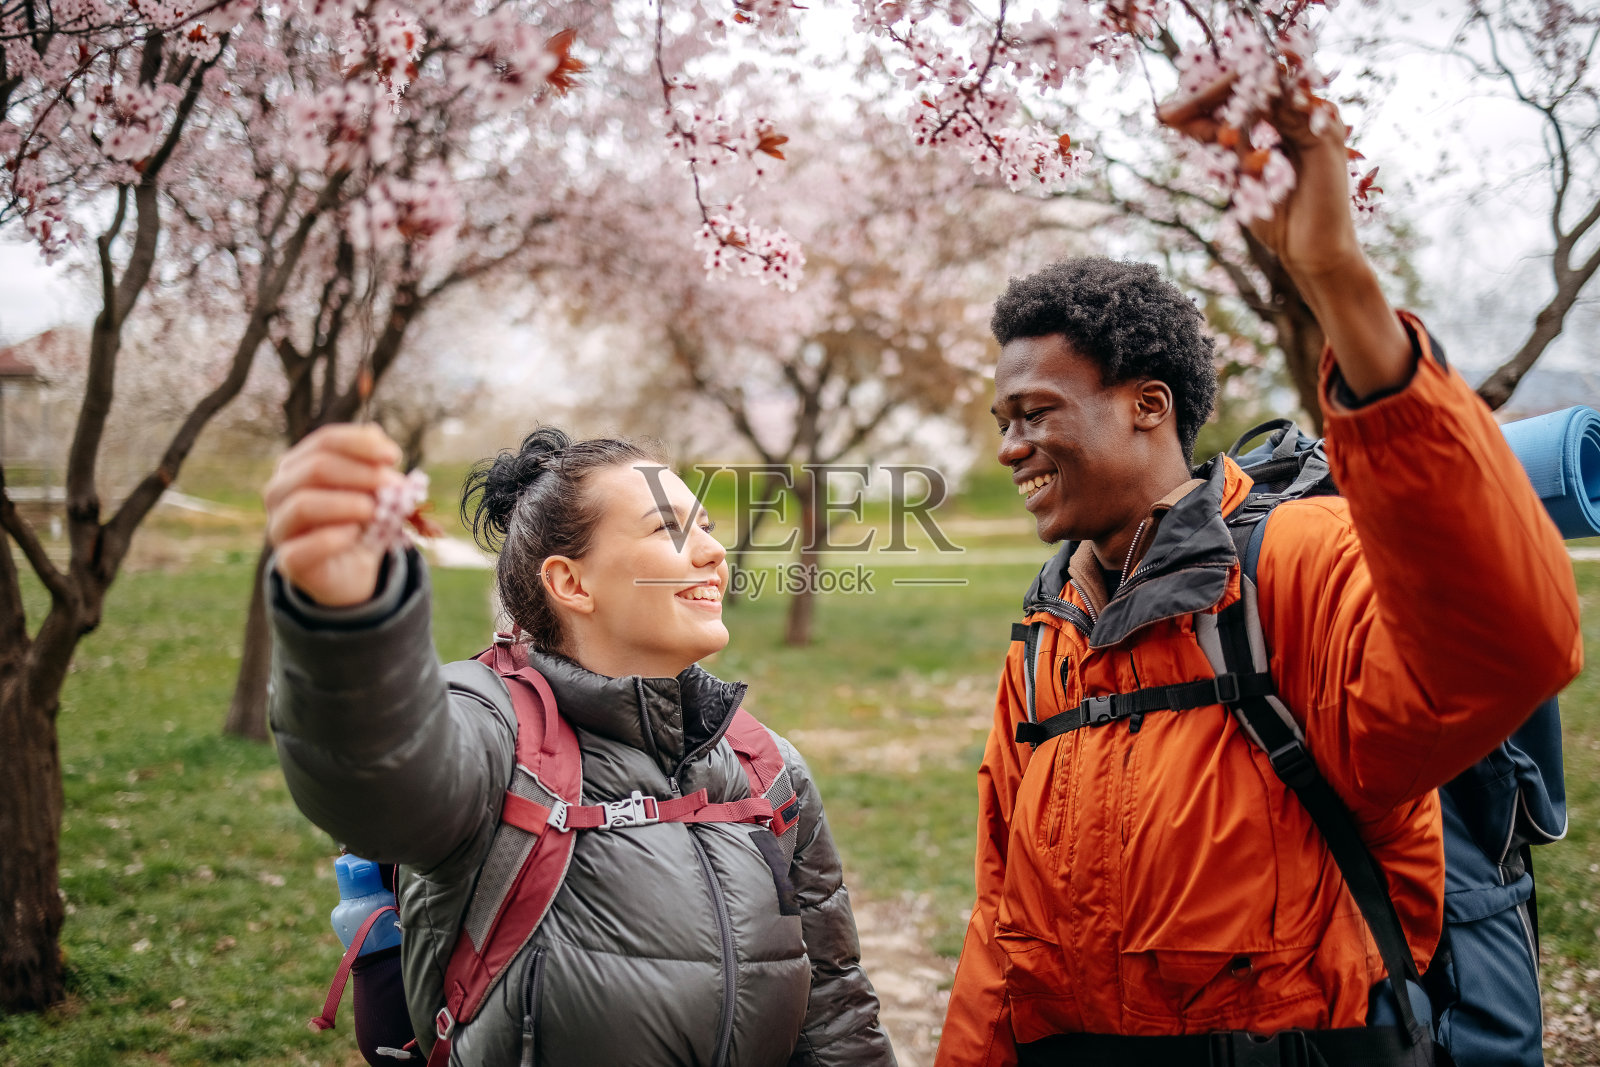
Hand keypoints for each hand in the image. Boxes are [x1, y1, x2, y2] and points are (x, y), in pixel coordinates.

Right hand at [264, 424, 403, 607]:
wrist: (353, 568)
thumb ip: (373, 462)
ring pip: (303, 505)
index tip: (394, 456)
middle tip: (394, 487)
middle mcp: (280, 491)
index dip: (361, 444)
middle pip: (316, 468)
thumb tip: (376, 434)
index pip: (325, 441)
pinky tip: (354, 535)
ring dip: (348, 505)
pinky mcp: (286, 561)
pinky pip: (302, 547)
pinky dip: (332, 539)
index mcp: (298, 464)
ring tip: (375, 511)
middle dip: (362, 475)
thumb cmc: (360, 520)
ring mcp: (279, 526)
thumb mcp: (373, 489)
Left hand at [1159, 77, 1411, 398]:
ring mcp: (1315, 120)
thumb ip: (1218, 146)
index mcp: (1279, 122)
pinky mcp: (1328, 133)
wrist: (1310, 254)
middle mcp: (1299, 114)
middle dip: (1205, 96)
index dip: (1201, 101)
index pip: (1238, 96)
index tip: (1165, 116)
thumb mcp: (1238, 178)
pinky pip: (1291, 107)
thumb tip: (1173, 116)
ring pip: (1268, 87)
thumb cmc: (1278, 220)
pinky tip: (1228, 119)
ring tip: (1189, 114)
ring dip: (1227, 97)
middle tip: (1169, 114)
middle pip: (1251, 83)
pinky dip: (1258, 108)